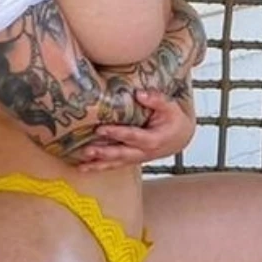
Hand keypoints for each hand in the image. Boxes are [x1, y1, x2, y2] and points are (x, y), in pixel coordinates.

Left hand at [71, 89, 195, 169]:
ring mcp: (136, 158)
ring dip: (98, 165)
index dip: (117, 134)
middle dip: (103, 153)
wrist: (180, 138)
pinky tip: (84, 168)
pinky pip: (113, 165)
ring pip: (115, 163)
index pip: (132, 136)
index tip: (100, 129)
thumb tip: (140, 93)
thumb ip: (156, 100)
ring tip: (81, 166)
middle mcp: (143, 152)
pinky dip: (98, 168)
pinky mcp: (130, 159)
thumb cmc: (174, 120)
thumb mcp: (170, 107)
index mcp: (153, 139)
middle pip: (121, 154)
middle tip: (87, 151)